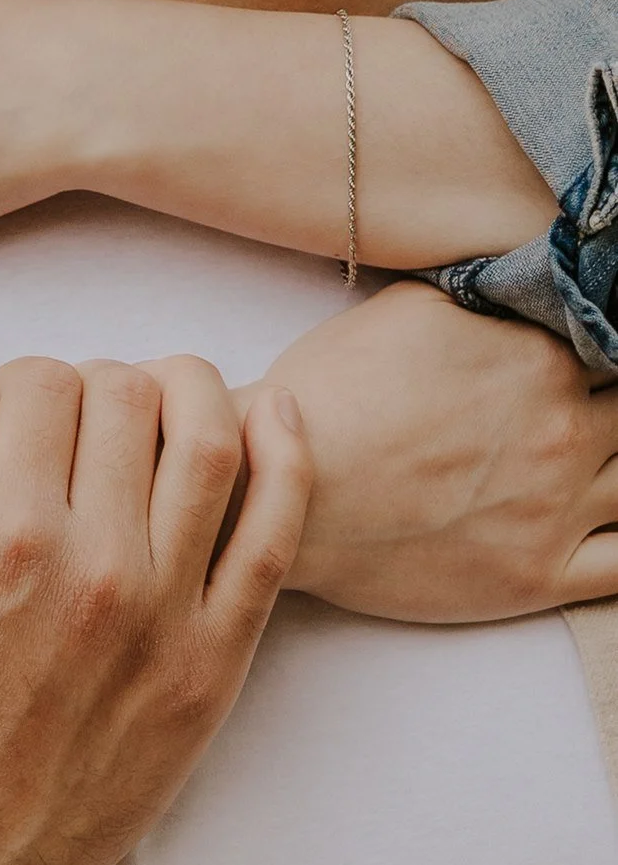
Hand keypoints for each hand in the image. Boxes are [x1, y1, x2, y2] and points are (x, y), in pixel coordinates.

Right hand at [0, 356, 307, 864]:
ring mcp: (171, 618)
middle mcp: (101, 569)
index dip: (18, 386)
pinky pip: (275, 535)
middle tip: (69, 426)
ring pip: (214, 443)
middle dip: (96, 384)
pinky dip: (284, 459)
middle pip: (130, 400)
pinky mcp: (215, 664)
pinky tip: (268, 417)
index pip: (44, 387)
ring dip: (189, 393)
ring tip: (158, 397)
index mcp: (5, 543)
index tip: (5, 427)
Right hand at [258, 281, 617, 620]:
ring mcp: (558, 510)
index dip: (603, 351)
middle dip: (615, 408)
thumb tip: (520, 288)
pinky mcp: (537, 576)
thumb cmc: (330, 397)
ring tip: (607, 461)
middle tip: (592, 414)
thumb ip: (485, 297)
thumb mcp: (408, 308)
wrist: (280, 488)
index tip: (588, 363)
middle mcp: (566, 432)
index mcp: (542, 361)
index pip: (612, 344)